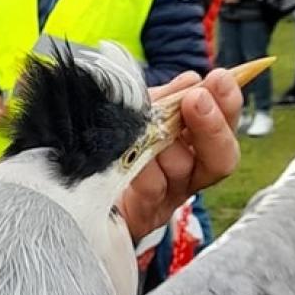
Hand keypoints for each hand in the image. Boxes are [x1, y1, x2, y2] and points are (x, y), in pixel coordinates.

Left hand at [118, 69, 241, 242]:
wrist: (67, 189)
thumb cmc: (105, 145)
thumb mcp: (132, 114)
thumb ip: (162, 100)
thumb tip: (192, 81)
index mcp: (190, 145)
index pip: (223, 126)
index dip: (227, 103)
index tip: (220, 78)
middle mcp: (186, 174)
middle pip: (221, 157)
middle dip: (211, 126)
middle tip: (196, 100)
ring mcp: (167, 198)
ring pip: (182, 168)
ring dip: (163, 144)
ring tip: (142, 131)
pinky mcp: (144, 216)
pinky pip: (152, 188)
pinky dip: (142, 169)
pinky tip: (124, 157)